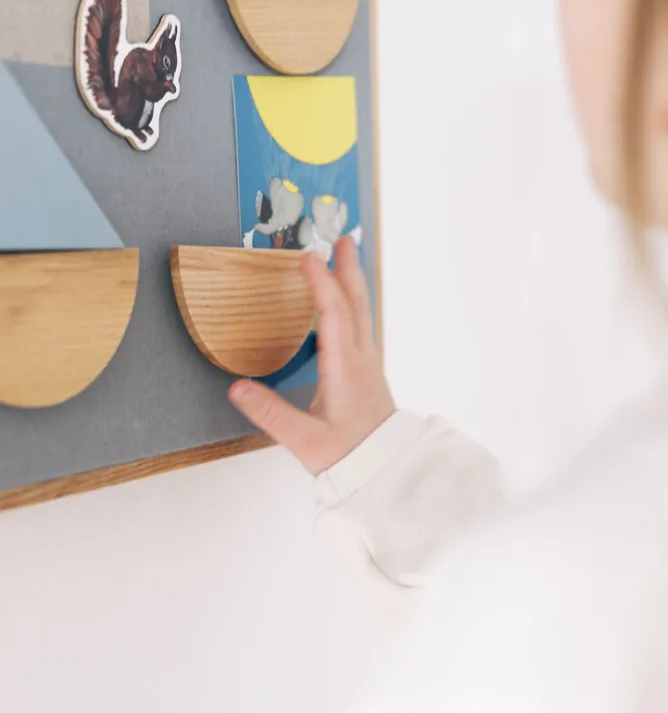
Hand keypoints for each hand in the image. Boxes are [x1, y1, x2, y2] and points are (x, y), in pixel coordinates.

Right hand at [229, 236, 394, 474]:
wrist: (386, 473)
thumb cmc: (348, 458)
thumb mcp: (304, 440)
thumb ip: (270, 413)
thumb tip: (236, 387)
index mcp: (345, 369)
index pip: (333, 315)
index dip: (321, 283)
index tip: (308, 257)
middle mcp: (361, 359)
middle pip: (356, 304)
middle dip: (348, 269)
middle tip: (344, 239)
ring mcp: (368, 364)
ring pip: (361, 313)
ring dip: (352, 282)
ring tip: (346, 258)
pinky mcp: (368, 372)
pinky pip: (361, 325)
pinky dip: (352, 304)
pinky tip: (344, 306)